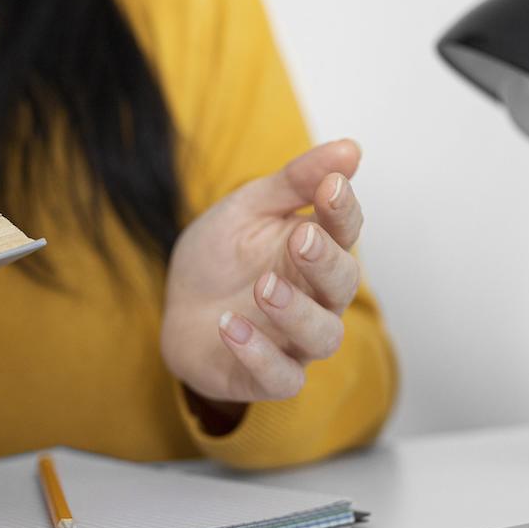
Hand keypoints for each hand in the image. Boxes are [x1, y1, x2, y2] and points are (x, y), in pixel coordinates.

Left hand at [162, 139, 364, 409]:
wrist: (177, 305)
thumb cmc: (222, 256)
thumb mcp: (249, 207)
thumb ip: (295, 181)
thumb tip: (351, 149)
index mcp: (316, 252)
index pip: (345, 231)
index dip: (343, 209)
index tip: (332, 184)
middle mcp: (316, 298)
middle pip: (342, 285)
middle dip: (325, 262)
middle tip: (299, 239)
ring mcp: (294, 341)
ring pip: (322, 337)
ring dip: (297, 312)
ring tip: (264, 287)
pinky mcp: (263, 376)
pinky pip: (281, 378)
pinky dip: (260, 355)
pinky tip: (231, 327)